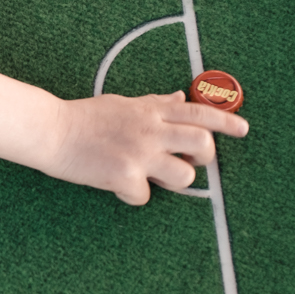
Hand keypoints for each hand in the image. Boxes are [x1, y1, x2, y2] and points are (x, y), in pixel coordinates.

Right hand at [48, 91, 249, 206]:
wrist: (51, 130)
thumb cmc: (85, 118)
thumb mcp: (124, 103)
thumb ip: (155, 104)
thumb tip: (179, 97)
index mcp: (152, 111)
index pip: (199, 112)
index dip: (226, 121)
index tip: (243, 130)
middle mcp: (151, 130)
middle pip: (202, 144)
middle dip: (204, 158)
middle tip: (189, 162)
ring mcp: (139, 153)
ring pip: (183, 176)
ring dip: (171, 182)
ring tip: (149, 177)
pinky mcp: (124, 175)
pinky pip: (145, 196)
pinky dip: (132, 196)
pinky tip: (116, 185)